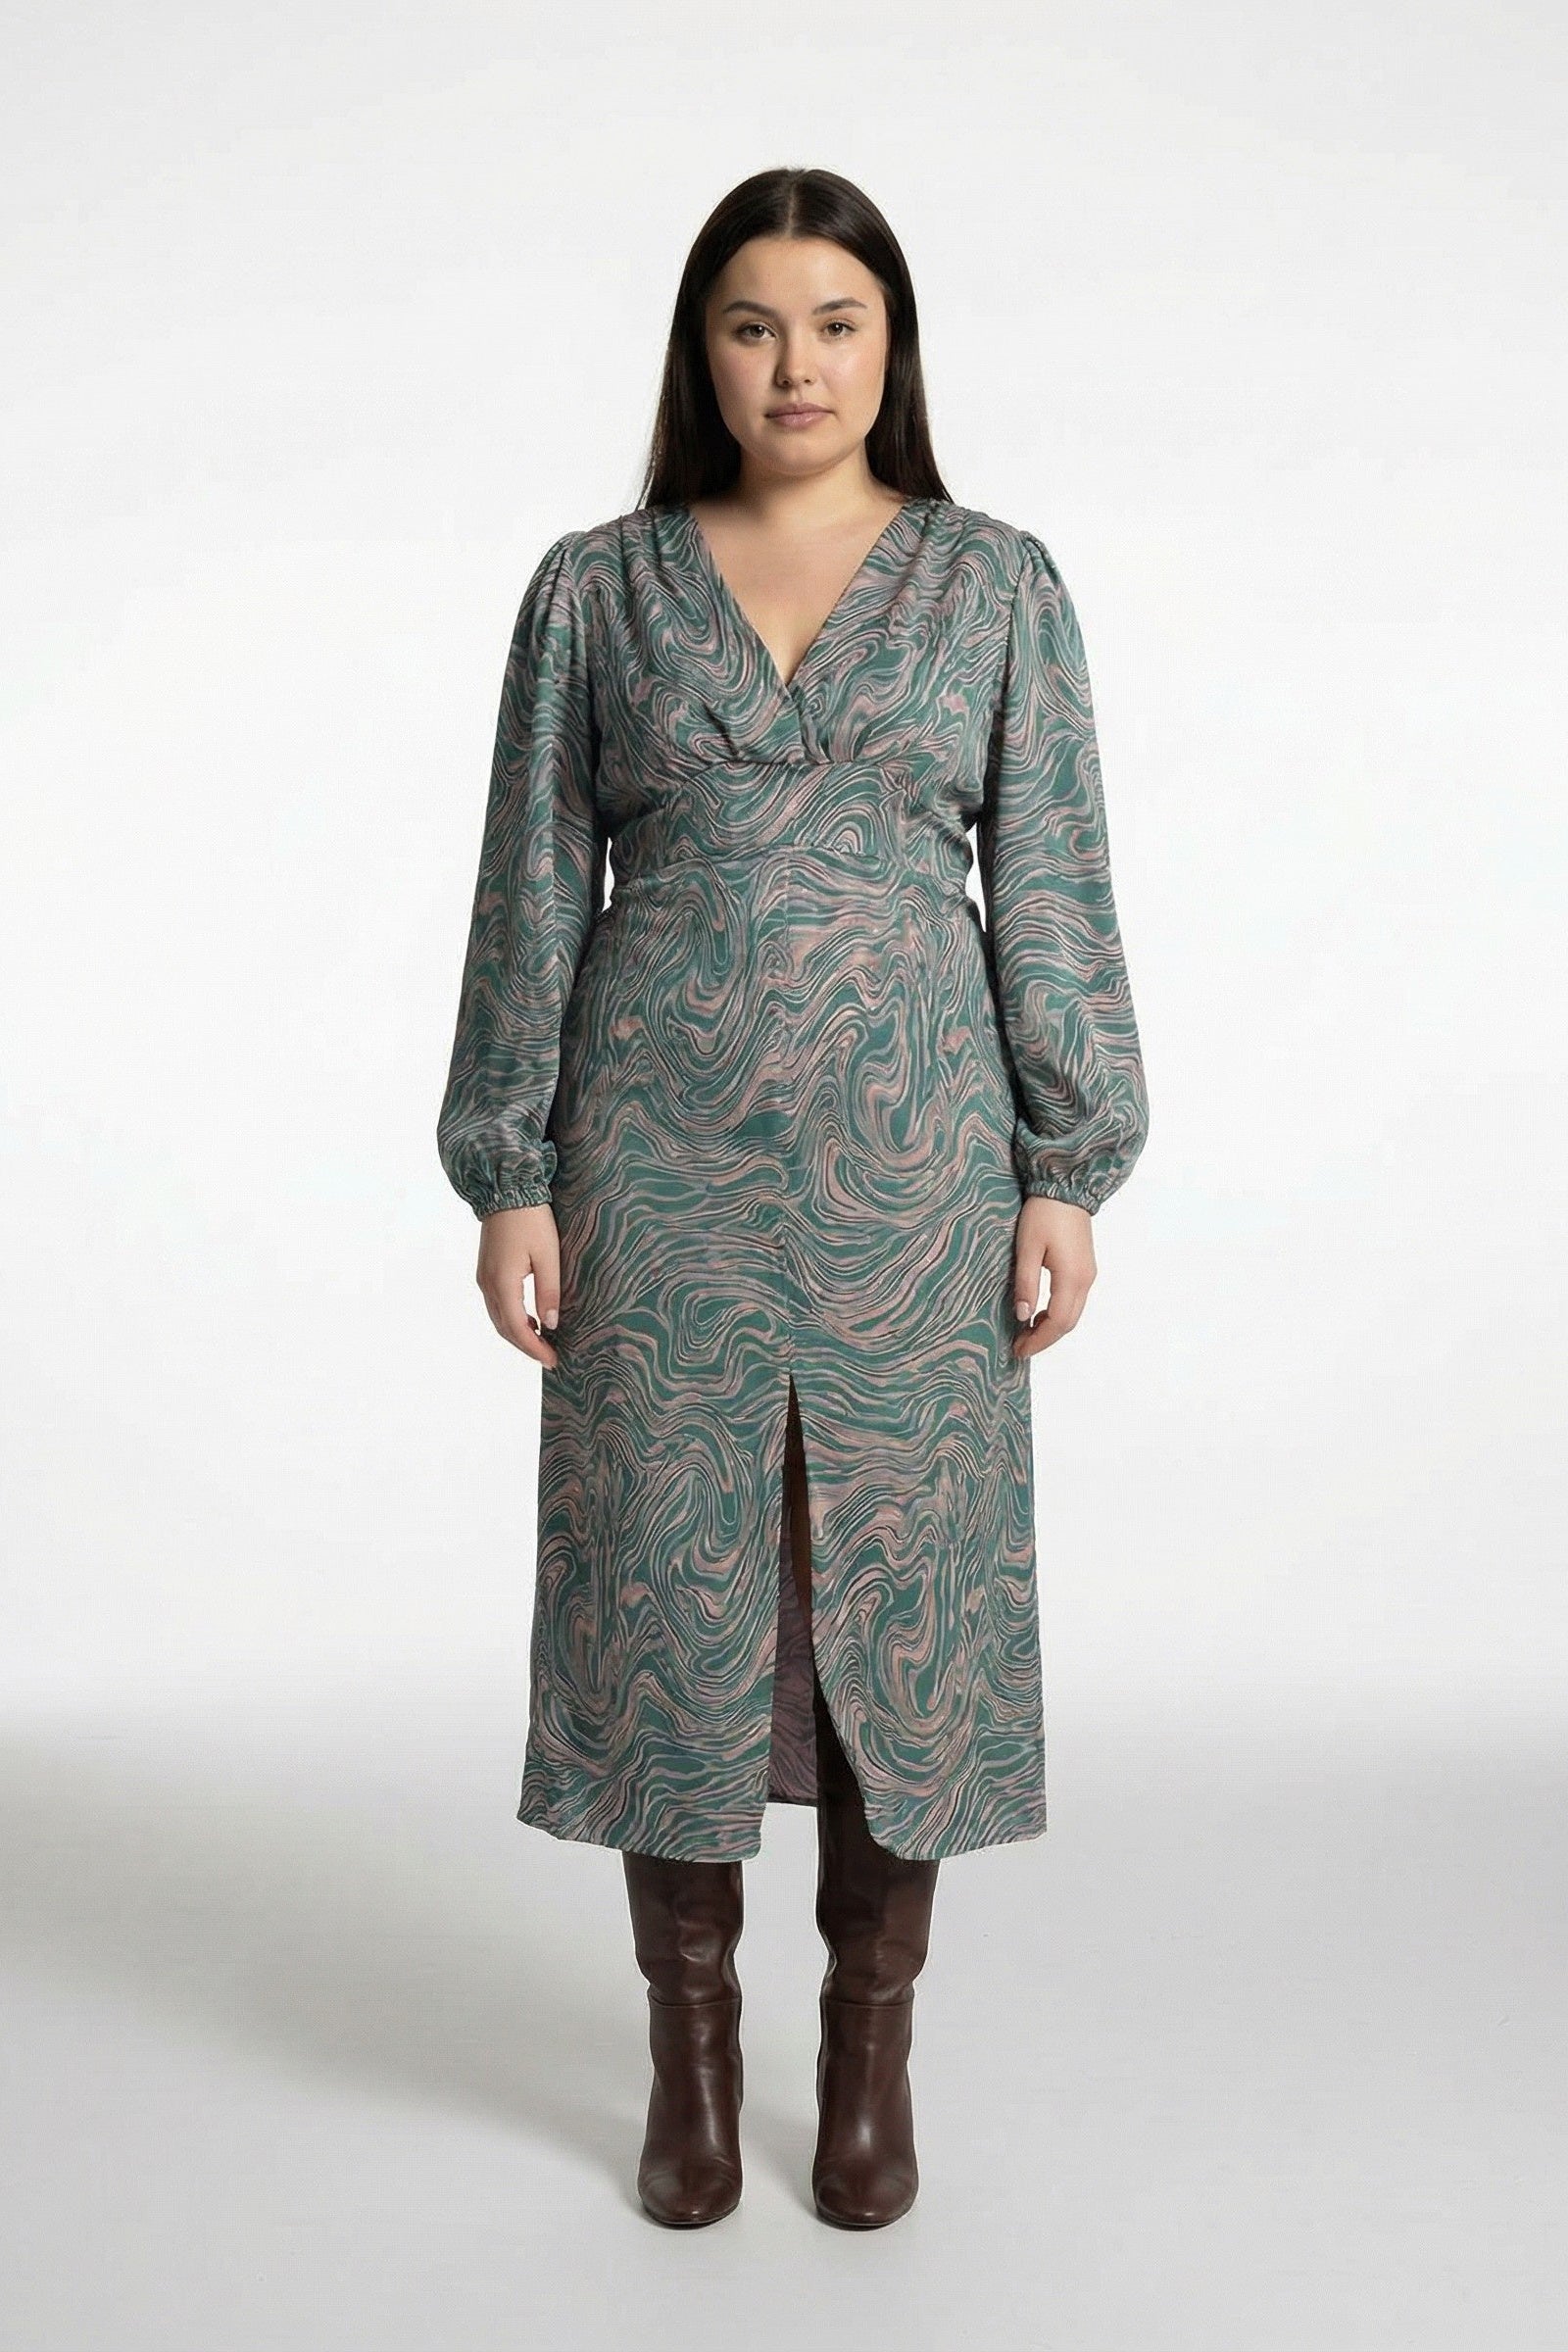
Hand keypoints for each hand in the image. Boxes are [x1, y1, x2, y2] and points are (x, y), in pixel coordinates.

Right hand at [476, 1204, 561, 1367]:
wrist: (506, 1191)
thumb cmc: (531, 1220)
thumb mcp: (548, 1256)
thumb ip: (549, 1292)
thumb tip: (550, 1325)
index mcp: (502, 1283)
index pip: (517, 1328)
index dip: (534, 1348)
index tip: (553, 1360)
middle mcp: (488, 1284)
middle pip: (504, 1328)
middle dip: (526, 1346)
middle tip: (549, 1357)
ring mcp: (484, 1277)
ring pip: (498, 1318)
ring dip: (518, 1333)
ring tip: (542, 1342)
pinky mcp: (486, 1270)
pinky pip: (496, 1304)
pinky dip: (512, 1318)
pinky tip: (530, 1319)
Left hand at [1011, 1195, 1095, 1358]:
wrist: (1067, 1188)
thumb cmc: (1044, 1214)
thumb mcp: (1027, 1248)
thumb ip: (1025, 1283)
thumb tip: (1023, 1316)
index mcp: (1071, 1277)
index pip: (1057, 1322)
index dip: (1039, 1340)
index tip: (1019, 1351)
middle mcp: (1085, 1280)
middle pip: (1068, 1323)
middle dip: (1045, 1338)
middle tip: (1020, 1346)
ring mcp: (1088, 1274)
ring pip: (1073, 1313)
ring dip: (1051, 1327)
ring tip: (1026, 1332)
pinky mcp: (1085, 1267)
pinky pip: (1074, 1300)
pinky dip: (1058, 1313)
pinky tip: (1040, 1312)